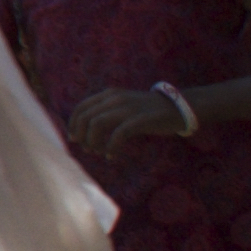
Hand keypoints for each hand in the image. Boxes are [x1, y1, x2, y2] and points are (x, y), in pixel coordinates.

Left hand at [63, 84, 185, 156]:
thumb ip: (105, 112)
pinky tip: (112, 155)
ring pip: (97, 124)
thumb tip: (85, 131)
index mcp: (108, 94)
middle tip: (87, 149)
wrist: (177, 107)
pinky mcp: (139, 119)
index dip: (73, 125)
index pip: (81, 108)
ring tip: (99, 152)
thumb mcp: (123, 106)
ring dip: (93, 142)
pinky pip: (118, 134)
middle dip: (82, 136)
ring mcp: (127, 108)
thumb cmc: (147, 111)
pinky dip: (111, 147)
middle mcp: (115, 98)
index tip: (74, 139)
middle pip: (85, 117)